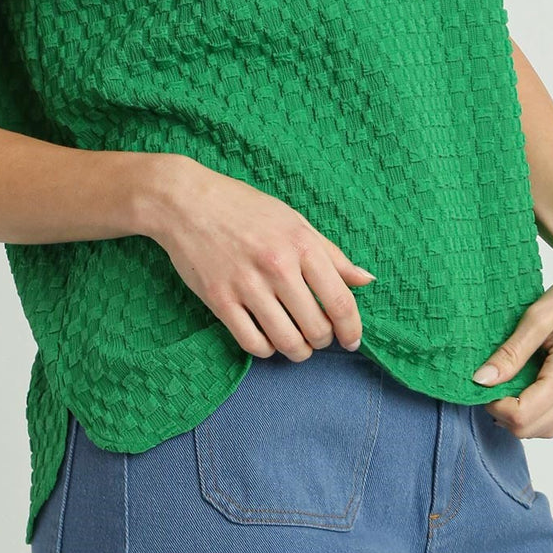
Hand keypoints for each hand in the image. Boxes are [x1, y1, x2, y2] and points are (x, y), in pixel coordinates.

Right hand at [140, 154, 376, 360]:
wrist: (186, 202)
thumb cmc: (244, 208)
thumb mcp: (294, 221)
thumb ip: (331, 254)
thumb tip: (366, 281)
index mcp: (301, 244)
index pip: (340, 302)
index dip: (352, 329)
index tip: (353, 340)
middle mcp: (277, 266)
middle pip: (316, 328)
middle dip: (323, 340)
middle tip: (317, 335)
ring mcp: (246, 285)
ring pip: (287, 342)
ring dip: (298, 350)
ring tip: (296, 343)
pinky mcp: (219, 300)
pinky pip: (253, 343)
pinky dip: (266, 349)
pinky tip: (267, 338)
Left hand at [470, 245, 552, 437]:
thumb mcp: (538, 317)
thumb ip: (511, 353)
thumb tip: (481, 380)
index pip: (521, 416)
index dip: (494, 404)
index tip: (483, 380)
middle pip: (530, 430)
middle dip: (502, 412)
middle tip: (490, 380)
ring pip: (544, 429)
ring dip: (518, 414)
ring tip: (506, 380)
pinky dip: (535, 410)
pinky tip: (524, 383)